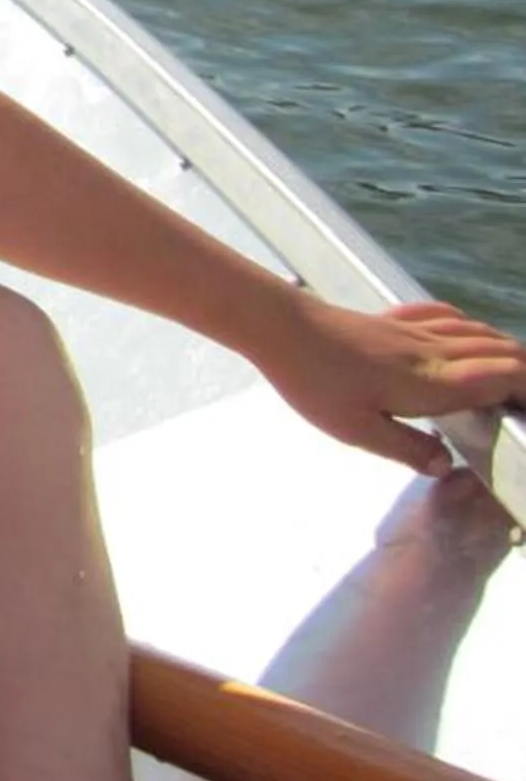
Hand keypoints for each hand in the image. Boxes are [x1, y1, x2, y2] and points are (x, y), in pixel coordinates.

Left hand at [257, 291, 525, 474]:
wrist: (278, 327)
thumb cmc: (314, 382)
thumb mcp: (359, 431)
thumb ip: (408, 449)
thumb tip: (447, 465)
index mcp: (432, 382)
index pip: (503, 375)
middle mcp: (431, 351)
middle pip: (498, 350)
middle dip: (524, 371)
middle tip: (524, 399)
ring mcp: (410, 331)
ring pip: (475, 331)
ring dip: (501, 348)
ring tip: (510, 372)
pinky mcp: (388, 319)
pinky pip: (442, 315)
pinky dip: (466, 325)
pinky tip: (463, 332)